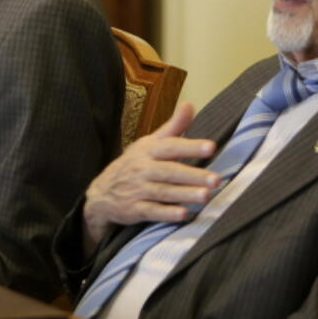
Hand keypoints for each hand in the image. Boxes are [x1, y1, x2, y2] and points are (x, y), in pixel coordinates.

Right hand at [82, 103, 219, 248]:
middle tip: (216, 179)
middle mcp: (142, 169)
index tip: (211, 147)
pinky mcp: (134, 209)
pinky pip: (151, 211)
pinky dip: (167, 213)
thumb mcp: (149, 143)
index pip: (171, 146)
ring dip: (184, 194)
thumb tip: (190, 104)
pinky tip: (183, 214)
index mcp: (148, 150)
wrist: (101, 193)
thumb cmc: (134, 165)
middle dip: (192, 175)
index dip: (190, 146)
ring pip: (163, 192)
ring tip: (206, 196)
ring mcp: (137, 190)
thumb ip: (173, 127)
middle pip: (169, 171)